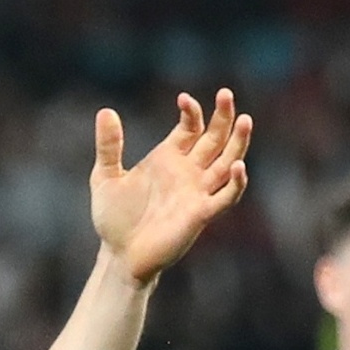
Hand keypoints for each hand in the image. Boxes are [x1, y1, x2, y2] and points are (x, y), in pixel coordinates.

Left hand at [91, 90, 252, 283]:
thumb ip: (109, 146)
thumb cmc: (114, 219)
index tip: (183, 99)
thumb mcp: (104, 177)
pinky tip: (236, 166)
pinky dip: (235, 182)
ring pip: (227, 161)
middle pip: (215, 138)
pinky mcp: (201, 214)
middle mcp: (188, 171)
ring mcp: (197, 191)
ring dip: (238, 142)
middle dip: (223, 116)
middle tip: (225, 93)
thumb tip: (105, 111)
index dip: (191, 112)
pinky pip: (226, 196)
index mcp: (168, 158)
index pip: (190, 127)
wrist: (118, 255)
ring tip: (245, 120)